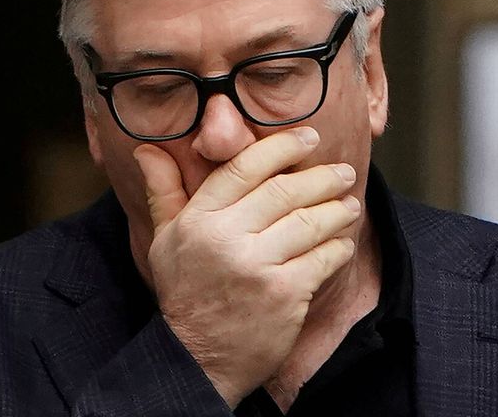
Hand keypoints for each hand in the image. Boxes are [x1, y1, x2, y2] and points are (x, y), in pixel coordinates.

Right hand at [133, 127, 359, 407]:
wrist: (199, 358)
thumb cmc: (184, 292)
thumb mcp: (164, 240)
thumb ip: (164, 190)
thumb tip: (148, 148)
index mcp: (199, 219)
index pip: (244, 167)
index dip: (281, 147)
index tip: (308, 139)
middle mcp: (228, 238)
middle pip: (285, 190)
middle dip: (321, 177)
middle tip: (342, 171)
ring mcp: (258, 266)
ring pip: (310, 221)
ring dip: (337, 209)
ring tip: (349, 203)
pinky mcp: (285, 293)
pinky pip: (323, 257)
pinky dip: (338, 246)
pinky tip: (343, 241)